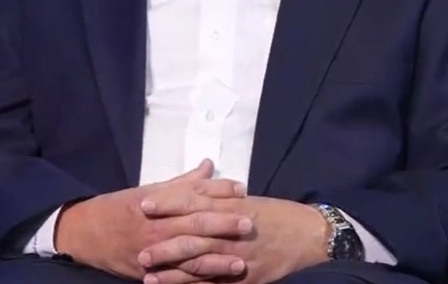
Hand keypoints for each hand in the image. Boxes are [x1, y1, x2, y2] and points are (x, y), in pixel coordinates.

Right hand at [55, 159, 250, 280]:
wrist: (86, 232)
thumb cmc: (120, 207)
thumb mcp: (148, 190)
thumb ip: (182, 182)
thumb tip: (208, 166)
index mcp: (158, 202)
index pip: (193, 193)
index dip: (219, 190)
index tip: (242, 188)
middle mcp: (157, 226)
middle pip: (195, 224)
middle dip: (223, 224)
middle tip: (249, 222)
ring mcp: (154, 251)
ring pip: (189, 256)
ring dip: (216, 260)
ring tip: (241, 261)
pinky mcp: (149, 272)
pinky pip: (177, 280)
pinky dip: (197, 282)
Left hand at [138, 196, 329, 283]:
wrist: (308, 234)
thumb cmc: (275, 214)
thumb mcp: (246, 198)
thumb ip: (218, 190)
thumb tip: (198, 173)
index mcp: (231, 207)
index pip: (194, 202)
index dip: (169, 203)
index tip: (144, 204)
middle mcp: (233, 232)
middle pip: (193, 237)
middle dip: (164, 243)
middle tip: (138, 248)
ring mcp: (239, 257)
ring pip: (201, 264)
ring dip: (173, 271)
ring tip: (148, 274)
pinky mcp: (245, 277)